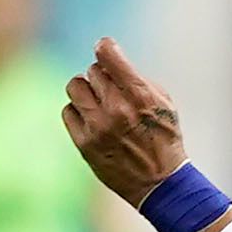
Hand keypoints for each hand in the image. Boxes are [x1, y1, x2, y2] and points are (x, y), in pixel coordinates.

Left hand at [64, 40, 193, 215]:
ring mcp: (97, 127)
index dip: (105, 47)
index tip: (105, 49)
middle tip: (112, 91)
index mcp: (139, 95)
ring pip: (74, 87)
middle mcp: (116, 108)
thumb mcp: (164, 103)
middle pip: (92, 71)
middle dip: (102, 77)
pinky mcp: (84, 143)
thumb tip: (111, 62)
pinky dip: (79, 112)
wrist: (160, 183)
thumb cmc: (164, 138)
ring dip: (86, 91)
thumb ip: (137, 80)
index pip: (107, 54)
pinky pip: (68, 111)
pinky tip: (93, 120)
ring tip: (98, 102)